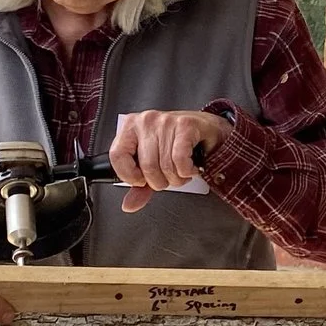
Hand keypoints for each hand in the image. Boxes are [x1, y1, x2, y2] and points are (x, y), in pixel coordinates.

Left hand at [110, 108, 232, 210]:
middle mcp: (146, 121)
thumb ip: (141, 186)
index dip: (129, 175)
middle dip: (160, 181)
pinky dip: (187, 171)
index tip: (141, 180)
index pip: (117, 155)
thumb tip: (130, 204)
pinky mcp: (185, 125)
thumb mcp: (155, 164)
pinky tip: (190, 167)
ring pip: (165, 165)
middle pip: (146, 166)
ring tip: (181, 172)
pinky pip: (180, 159)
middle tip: (168, 177)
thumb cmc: (179, 144)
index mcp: (131, 127)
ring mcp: (165, 121)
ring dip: (177, 178)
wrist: (209, 129)